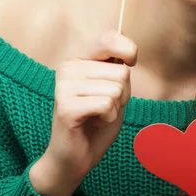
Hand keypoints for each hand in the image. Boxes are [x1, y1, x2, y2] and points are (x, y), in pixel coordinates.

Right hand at [30, 29, 136, 195]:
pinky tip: (94, 122)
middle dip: (123, 93)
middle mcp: (68, 67)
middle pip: (121, 72)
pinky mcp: (66, 107)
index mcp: (78, 59)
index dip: (128, 50)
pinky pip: (107, 104)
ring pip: (116, 89)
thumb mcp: (113, 87)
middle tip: (104, 106)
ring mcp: (64, 86)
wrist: (75, 157)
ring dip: (115, 107)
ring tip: (97, 115)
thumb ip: (117, 65)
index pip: (109, 37)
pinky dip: (108, 117)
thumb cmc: (97, 121)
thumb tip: (125, 40)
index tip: (130, 62)